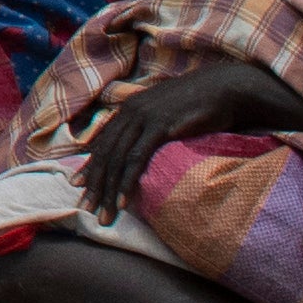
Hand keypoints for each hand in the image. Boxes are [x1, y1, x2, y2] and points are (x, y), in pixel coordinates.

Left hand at [76, 56, 292, 219]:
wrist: (223, 88)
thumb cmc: (199, 104)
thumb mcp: (166, 113)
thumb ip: (150, 127)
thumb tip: (142, 148)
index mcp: (129, 108)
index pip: (103, 142)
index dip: (90, 166)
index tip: (79, 186)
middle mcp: (130, 111)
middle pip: (105, 153)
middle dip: (94, 184)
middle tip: (86, 208)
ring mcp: (143, 118)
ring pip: (116, 160)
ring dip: (108, 190)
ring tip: (104, 215)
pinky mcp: (159, 126)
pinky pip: (136, 159)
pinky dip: (126, 182)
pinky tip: (122, 202)